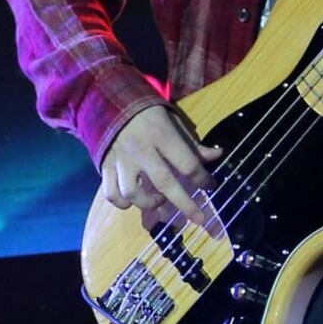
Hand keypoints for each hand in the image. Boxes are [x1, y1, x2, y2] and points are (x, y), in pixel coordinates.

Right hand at [102, 101, 221, 241]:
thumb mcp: (173, 122)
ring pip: (132, 193)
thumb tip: (217, 155)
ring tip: (158, 200)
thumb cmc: (148, 115)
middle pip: (164, 183)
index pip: (187, 163)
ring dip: (148, 203)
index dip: (202, 178)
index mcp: (161, 136)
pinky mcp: (105, 167)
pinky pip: (111, 194)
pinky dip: (122, 203)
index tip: (209, 185)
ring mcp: (120, 161)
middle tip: (199, 219)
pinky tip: (133, 200)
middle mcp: (141, 151)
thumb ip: (192, 143)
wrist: (110, 104)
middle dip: (185, 204)